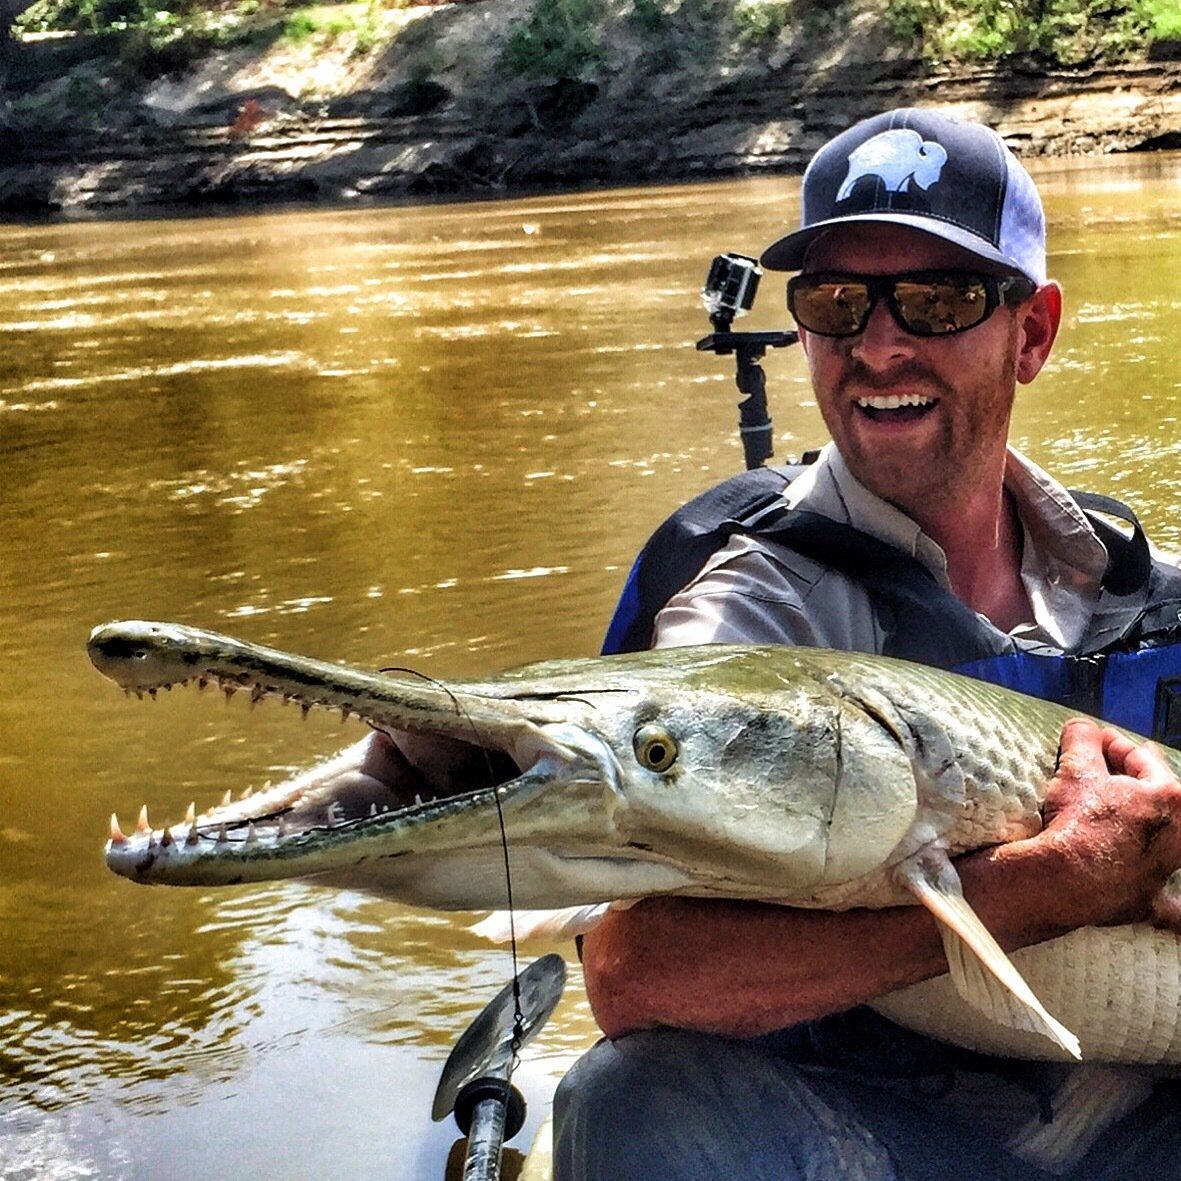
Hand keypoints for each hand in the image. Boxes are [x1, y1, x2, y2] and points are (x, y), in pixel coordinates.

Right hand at [1040, 718, 1180, 931]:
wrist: (1064, 879)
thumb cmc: (1078, 822)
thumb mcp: (1076, 769)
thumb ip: (1082, 739)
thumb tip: (1082, 727)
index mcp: (1170, 798)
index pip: (1143, 760)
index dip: (1115, 746)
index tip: (1095, 742)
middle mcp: (1179, 834)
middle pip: (1165, 799)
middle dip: (1140, 784)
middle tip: (1114, 773)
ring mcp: (1166, 868)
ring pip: (1180, 851)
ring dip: (1172, 840)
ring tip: (1148, 824)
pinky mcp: (1148, 899)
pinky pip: (1173, 909)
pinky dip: (1175, 909)